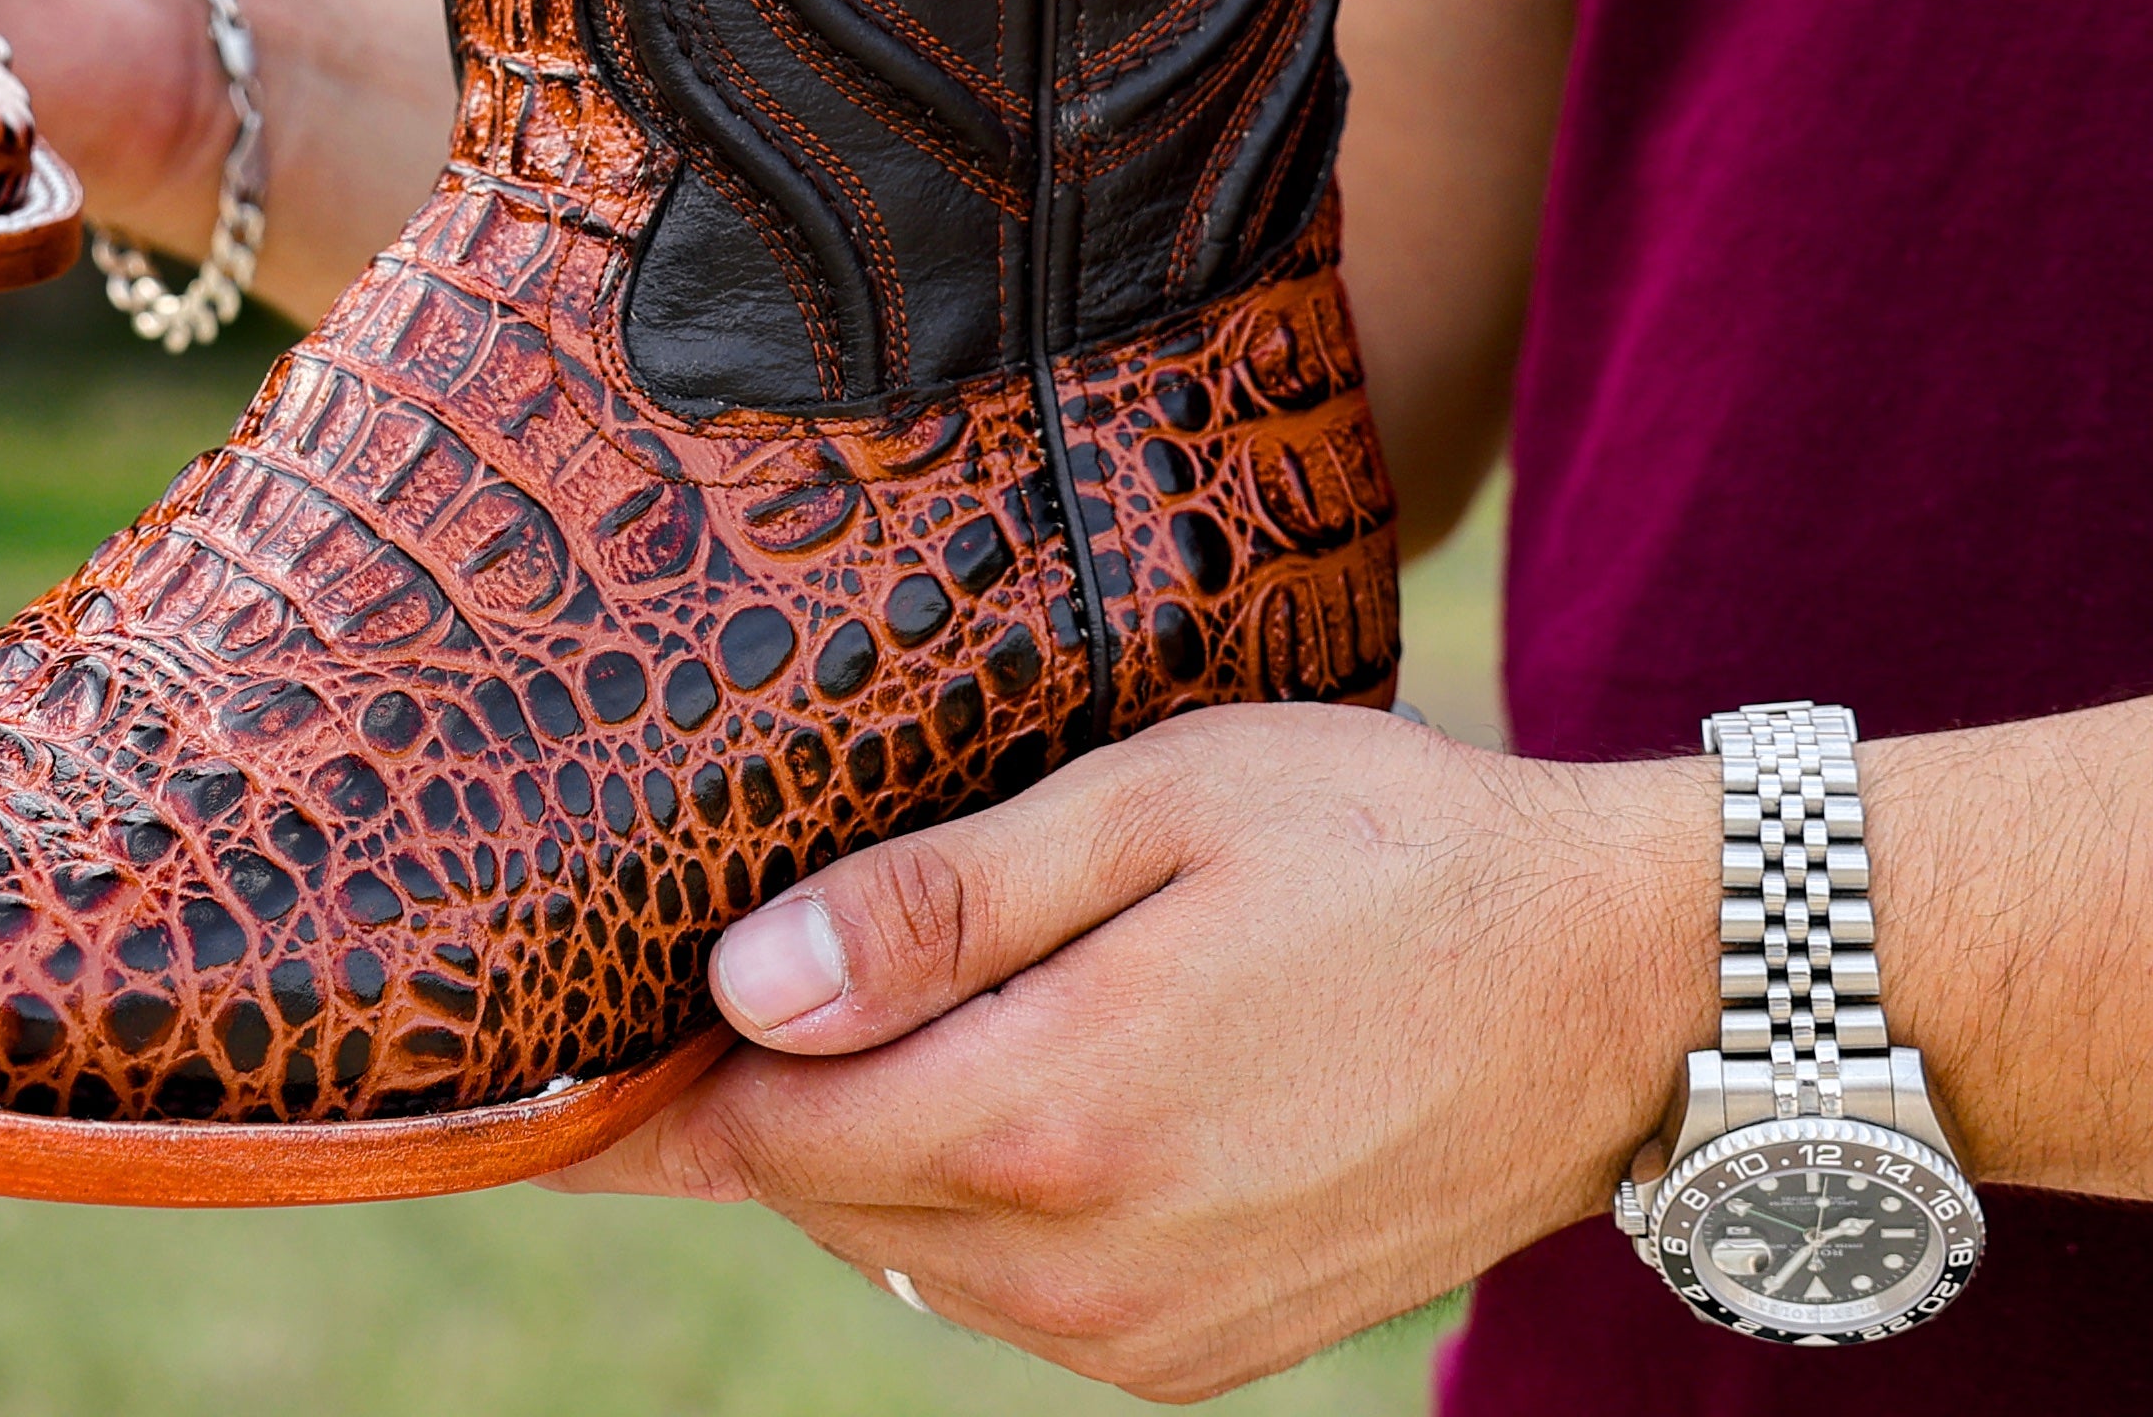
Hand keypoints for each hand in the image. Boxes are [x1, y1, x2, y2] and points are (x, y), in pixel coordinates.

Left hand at [557, 704, 1713, 1403]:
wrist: (1624, 992)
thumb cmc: (1381, 845)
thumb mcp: (1148, 807)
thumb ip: (934, 905)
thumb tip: (736, 985)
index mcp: (1049, 1120)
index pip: (757, 1129)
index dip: (639, 1082)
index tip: (538, 1046)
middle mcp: (1083, 1270)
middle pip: (818, 1191)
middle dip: (747, 1092)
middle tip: (684, 970)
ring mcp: (1150, 1336)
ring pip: (906, 1248)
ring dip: (860, 1138)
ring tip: (837, 1003)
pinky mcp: (1207, 1356)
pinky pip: (1011, 1289)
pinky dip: (965, 1193)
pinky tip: (987, 1073)